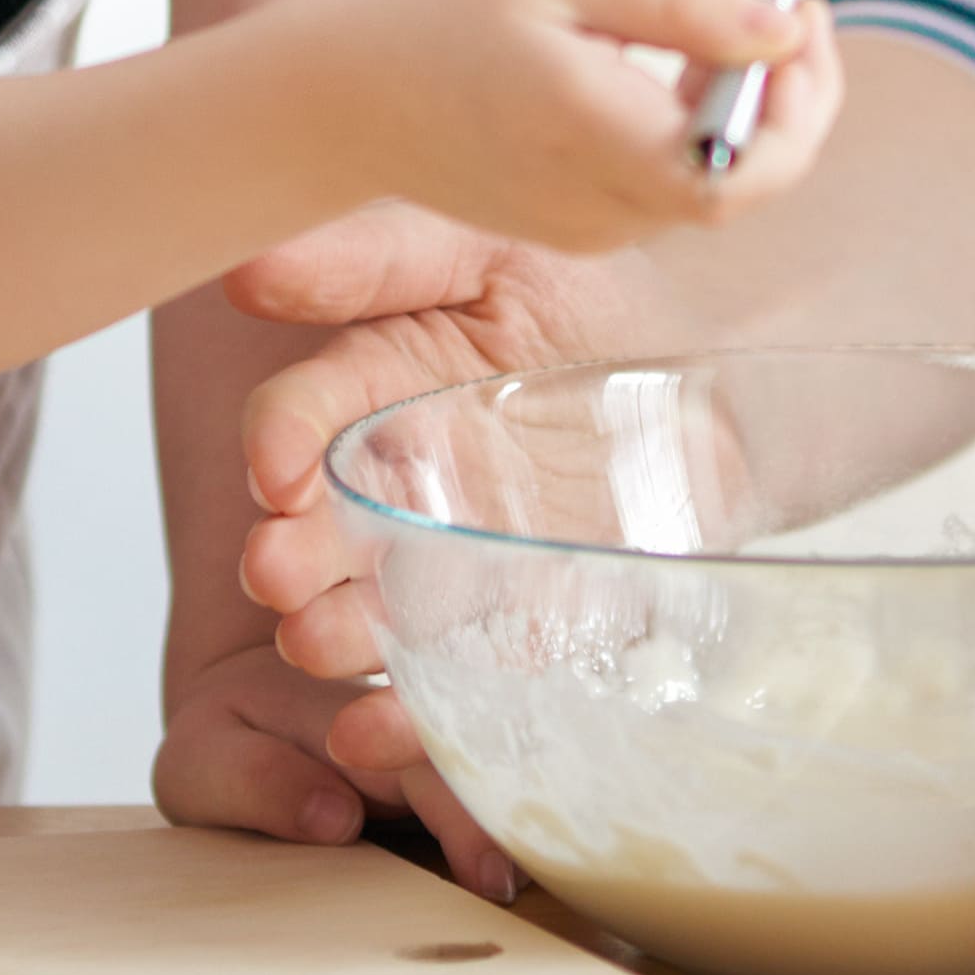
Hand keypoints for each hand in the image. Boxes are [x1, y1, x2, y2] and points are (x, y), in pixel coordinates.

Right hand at [186, 206, 672, 885]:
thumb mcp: (496, 244)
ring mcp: (456, 564)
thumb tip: (249, 268)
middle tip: (274, 572)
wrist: (724, 382)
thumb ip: (379, 254)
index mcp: (379, 385)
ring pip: (377, 610)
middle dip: (293, 554)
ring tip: (317, 645)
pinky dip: (415, 715)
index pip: (308, 412)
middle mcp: (401, 485)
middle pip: (325, 530)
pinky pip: (466, 674)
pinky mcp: (524, 629)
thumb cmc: (596, 297)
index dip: (282, 435)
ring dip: (339, 635)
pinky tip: (376, 730)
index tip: (274, 466)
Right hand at [308, 0, 832, 255]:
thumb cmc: (441, 19)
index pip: (750, 168)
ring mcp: (593, 230)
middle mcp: (602, 206)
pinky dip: (696, 129)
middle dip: (790, 96)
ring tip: (718, 14)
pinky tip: (670, 64)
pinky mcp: (582, 231)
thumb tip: (784, 30)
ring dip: (743, 107)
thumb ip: (684, 7)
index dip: (804, 101)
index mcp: (596, 137)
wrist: (346, 101)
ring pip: (716, 184)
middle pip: (750, 182)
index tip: (802, 15)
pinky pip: (670, 187)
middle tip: (786, 6)